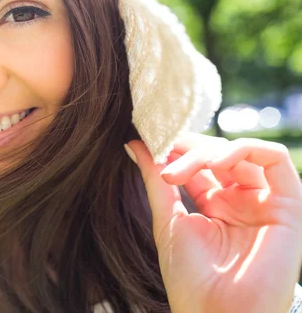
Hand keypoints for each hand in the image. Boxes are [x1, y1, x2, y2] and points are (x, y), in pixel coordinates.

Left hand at [125, 133, 301, 312]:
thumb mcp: (168, 219)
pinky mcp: (288, 206)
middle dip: (187, 151)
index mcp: (216, 206)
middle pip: (217, 155)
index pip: (200, 163)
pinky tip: (215, 162)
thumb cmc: (191, 277)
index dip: (177, 149)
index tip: (151, 145)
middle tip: (164, 165)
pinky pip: (276, 159)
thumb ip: (155, 179)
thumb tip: (135, 143)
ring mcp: (264, 203)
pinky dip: (245, 149)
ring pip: (241, 153)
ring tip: (181, 170)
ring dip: (207, 151)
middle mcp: (242, 202)